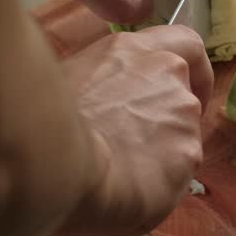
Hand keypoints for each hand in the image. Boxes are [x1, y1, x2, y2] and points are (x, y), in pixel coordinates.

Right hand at [51, 25, 213, 235]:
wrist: (50, 162)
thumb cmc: (40, 122)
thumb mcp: (66, 83)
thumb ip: (103, 83)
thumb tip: (104, 103)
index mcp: (134, 50)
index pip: (187, 44)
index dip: (194, 70)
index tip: (187, 89)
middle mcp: (167, 72)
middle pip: (186, 96)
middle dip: (170, 120)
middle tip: (142, 143)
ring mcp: (182, 111)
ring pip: (185, 135)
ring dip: (164, 153)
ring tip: (125, 175)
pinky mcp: (190, 151)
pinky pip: (182, 170)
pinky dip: (163, 182)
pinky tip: (132, 190)